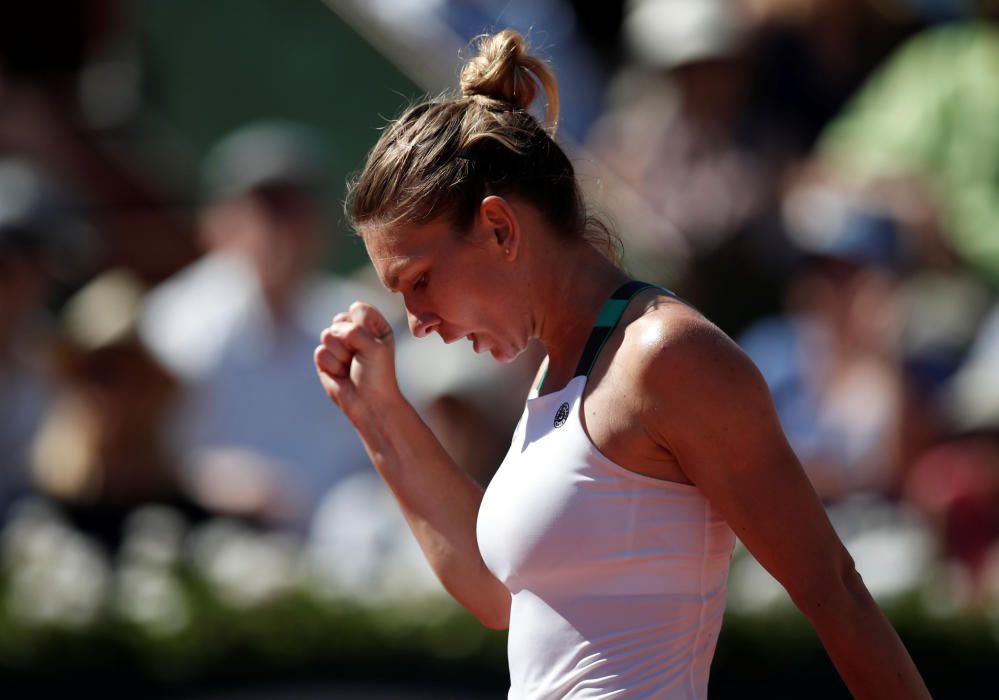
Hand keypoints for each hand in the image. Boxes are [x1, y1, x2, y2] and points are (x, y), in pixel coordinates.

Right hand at [314, 301, 400, 424]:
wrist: (369, 404)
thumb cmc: (377, 374)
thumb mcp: (375, 346)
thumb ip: (355, 329)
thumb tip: (331, 330)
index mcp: (373, 325)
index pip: (357, 309)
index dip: (362, 325)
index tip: (373, 343)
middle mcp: (355, 332)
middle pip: (339, 320)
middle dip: (349, 340)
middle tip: (361, 358)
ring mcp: (338, 345)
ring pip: (327, 335)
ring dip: (340, 355)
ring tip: (351, 367)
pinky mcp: (325, 359)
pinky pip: (320, 352)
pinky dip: (332, 366)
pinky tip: (341, 375)